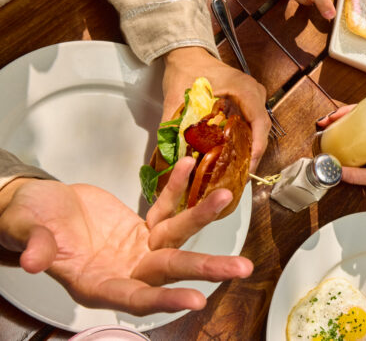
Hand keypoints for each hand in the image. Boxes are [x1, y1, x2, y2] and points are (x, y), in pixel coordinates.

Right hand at [0, 158, 253, 315]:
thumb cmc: (27, 224)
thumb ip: (36, 246)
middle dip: (206, 269)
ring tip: (223, 196)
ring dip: (200, 217)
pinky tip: (188, 166)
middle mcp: (125, 271)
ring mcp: (139, 250)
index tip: (196, 299)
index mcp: (97, 284)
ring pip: (177, 238)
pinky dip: (177, 188)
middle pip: (169, 271)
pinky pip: (165, 208)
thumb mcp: (25, 232)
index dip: (164, 300)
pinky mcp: (144, 228)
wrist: (36, 207)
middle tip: (240, 267)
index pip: (135, 298)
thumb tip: (36, 262)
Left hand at [163, 47, 269, 171]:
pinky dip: (245, 141)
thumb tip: (168, 156)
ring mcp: (253, 97)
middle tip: (240, 176)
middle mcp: (254, 93)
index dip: (256, 146)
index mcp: (243, 89)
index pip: (259, 121)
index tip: (248, 165)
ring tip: (237, 170)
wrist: (187, 54)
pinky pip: (252, 125)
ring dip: (250, 150)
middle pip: (262, 130)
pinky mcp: (247, 102)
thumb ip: (172, 125)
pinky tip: (233, 155)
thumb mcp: (176, 97)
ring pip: (258, 129)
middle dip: (253, 154)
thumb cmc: (186, 70)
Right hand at [316, 106, 365, 200]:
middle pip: (364, 113)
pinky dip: (357, 130)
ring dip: (349, 121)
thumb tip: (336, 171)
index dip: (347, 111)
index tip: (333, 117)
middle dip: (343, 115)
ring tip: (332, 125)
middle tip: (327, 122)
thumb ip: (357, 176)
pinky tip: (346, 134)